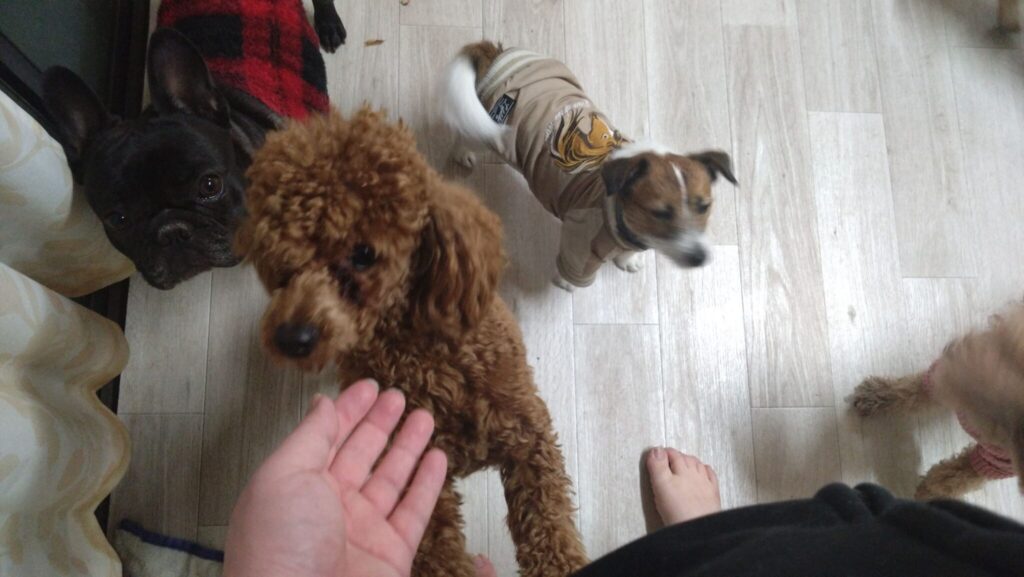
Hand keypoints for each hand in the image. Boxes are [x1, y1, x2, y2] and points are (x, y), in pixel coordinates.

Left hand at [224, 380, 447, 576]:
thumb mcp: (283, 476)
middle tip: (398, 395)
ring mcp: (362, 532)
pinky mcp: (392, 553)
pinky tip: (438, 458)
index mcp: (296, 488)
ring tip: (424, 416)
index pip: (327, 439)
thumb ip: (309, 437)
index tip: (367, 386)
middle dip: (379, 423)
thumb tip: (322, 404)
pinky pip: (415, 511)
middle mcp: (329, 508)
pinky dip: (428, 484)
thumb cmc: (280, 549)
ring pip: (391, 479)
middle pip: (361, 455)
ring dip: (408, 446)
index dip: (348, 410)